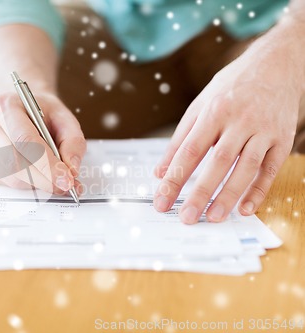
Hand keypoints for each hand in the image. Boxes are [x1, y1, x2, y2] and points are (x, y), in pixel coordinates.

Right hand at [0, 91, 85, 194]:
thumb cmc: (42, 113)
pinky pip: (3, 182)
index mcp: (7, 105)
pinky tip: (33, 172)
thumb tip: (71, 170)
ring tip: (50, 177)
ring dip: (35, 184)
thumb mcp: (64, 119)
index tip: (66, 180)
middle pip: (15, 163)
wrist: (22, 108)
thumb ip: (73, 143)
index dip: (47, 165)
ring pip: (9, 177)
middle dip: (44, 180)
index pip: (25, 140)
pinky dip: (23, 184)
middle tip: (64, 186)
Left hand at [153, 47, 300, 223]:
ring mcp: (264, 129)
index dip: (175, 179)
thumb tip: (160, 171)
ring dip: (229, 195)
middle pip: (217, 162)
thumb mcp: (199, 106)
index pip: (189, 151)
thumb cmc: (231, 87)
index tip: (162, 201)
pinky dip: (259, 190)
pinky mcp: (282, 138)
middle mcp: (239, 120)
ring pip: (246, 168)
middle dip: (200, 193)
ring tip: (214, 217)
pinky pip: (270, 168)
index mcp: (213, 112)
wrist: (276, 64)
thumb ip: (179, 139)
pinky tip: (245, 208)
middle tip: (187, 218)